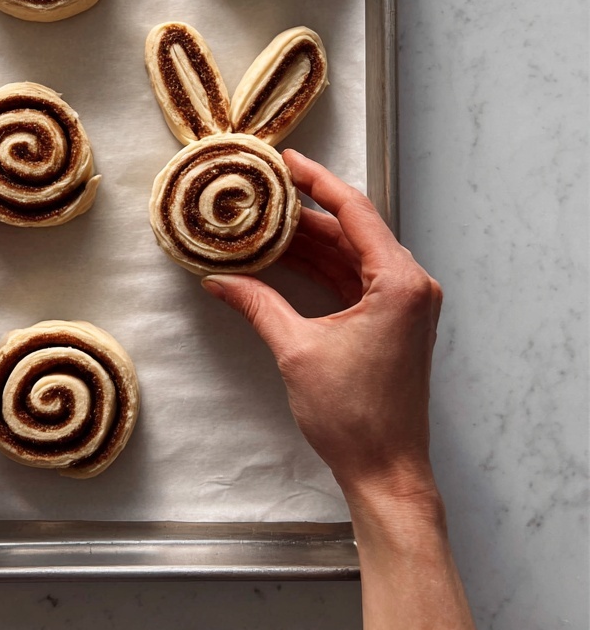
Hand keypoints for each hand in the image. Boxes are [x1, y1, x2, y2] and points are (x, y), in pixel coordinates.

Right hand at [202, 149, 442, 503]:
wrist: (386, 470)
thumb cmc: (355, 416)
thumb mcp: (297, 350)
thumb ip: (258, 304)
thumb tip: (219, 279)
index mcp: (398, 281)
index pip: (354, 211)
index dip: (316, 181)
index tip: (285, 159)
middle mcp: (410, 285)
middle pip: (352, 230)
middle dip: (305, 211)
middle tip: (262, 190)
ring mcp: (404, 304)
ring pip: (350, 255)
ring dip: (309, 242)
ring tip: (263, 222)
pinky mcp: (393, 322)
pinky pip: (353, 280)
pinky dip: (320, 269)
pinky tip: (283, 260)